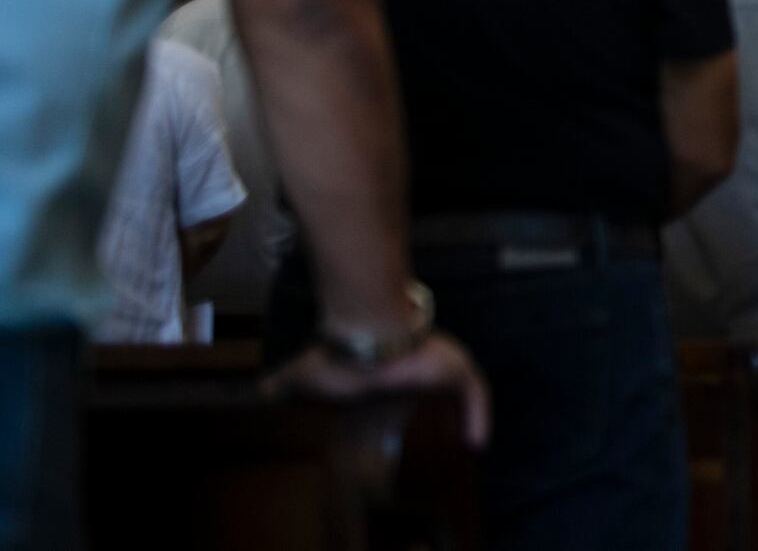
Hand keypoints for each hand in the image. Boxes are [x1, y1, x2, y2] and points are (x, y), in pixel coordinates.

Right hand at [266, 332, 489, 447]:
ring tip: (470, 440)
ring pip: (463, 390)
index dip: (408, 399)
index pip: (404, 388)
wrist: (367, 334)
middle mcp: (418, 368)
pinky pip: (474, 393)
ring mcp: (439, 368)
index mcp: (390, 372)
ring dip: (469, 415)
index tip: (406, 425)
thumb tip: (262, 391)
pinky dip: (479, 416)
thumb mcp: (301, 375)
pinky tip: (478, 441)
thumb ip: (280, 383)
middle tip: (446, 439)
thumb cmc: (338, 355)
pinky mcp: (456, 371)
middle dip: (444, 408)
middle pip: (439, 388)